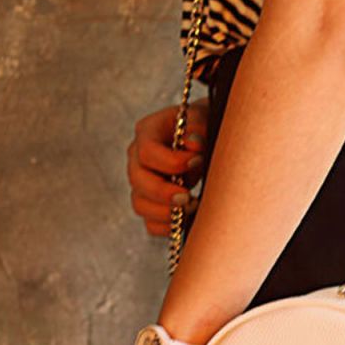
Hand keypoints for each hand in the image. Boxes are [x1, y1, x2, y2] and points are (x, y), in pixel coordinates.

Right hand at [127, 100, 209, 237]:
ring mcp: (142, 183)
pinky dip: (168, 227)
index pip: (147, 151)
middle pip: (137, 180)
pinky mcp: (152, 204)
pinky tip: (186, 220)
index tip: (197, 161)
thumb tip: (193, 144)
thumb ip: (199, 126)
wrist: (206, 141)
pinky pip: (150, 224)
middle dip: (164, 193)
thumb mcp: (204, 118)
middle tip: (189, 197)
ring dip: (166, 212)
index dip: (171, 162)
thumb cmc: (204, 128)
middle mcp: (138, 158)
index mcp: (148, 132)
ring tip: (192, 207)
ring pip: (140, 204)